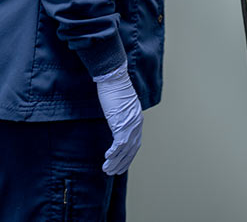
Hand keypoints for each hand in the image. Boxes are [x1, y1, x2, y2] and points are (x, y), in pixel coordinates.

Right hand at [94, 61, 142, 175]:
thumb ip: (121, 116)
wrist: (114, 77)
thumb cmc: (115, 89)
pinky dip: (113, 153)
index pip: (135, 143)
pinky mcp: (121, 122)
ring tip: (107, 170)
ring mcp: (130, 123)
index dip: (129, 156)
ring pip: (124, 149)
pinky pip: (119, 143)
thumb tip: (117, 123)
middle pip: (131, 149)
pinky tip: (107, 158)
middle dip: (122, 163)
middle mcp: (136, 122)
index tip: (121, 165)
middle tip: (113, 172)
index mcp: (137, 119)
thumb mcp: (120, 106)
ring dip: (115, 161)